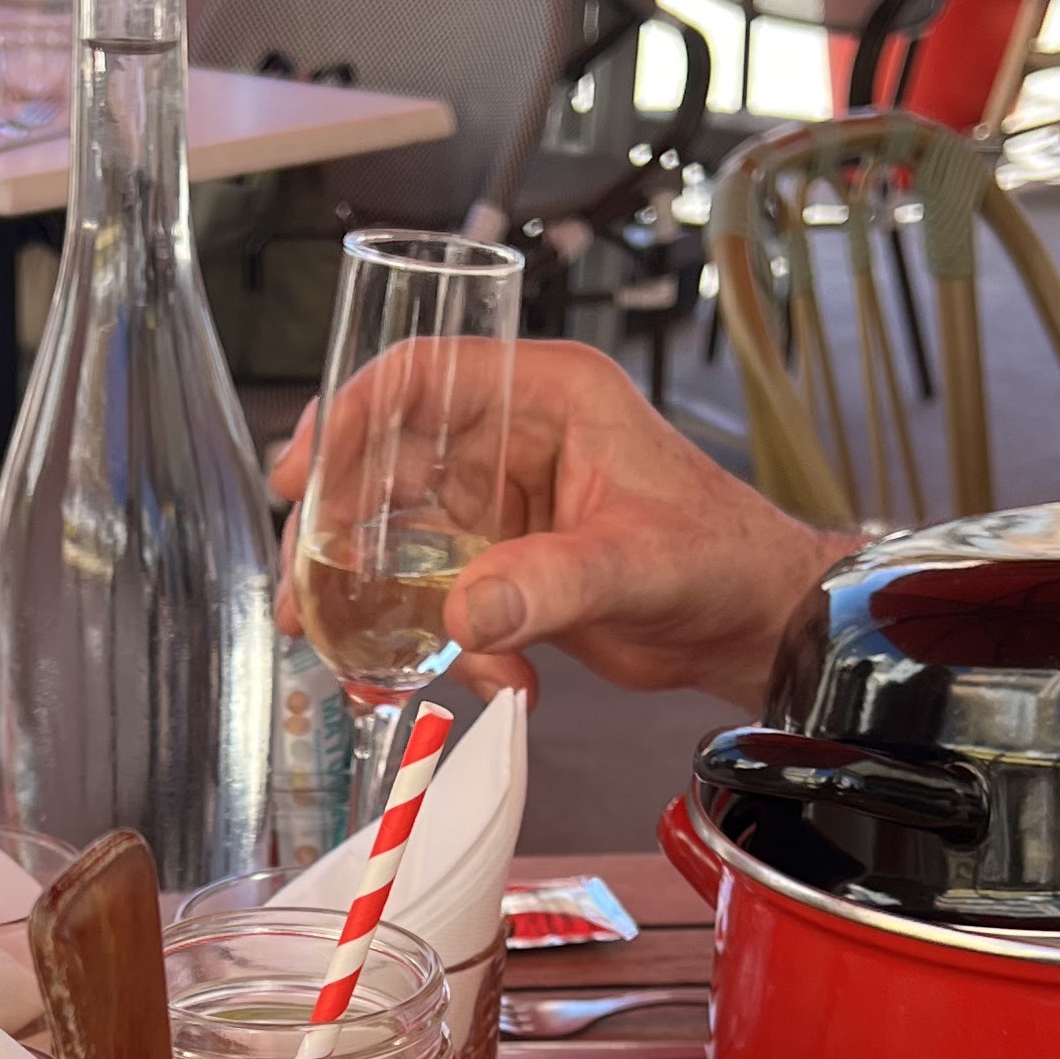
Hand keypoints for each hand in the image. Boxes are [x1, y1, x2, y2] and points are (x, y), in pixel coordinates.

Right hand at [271, 341, 828, 709]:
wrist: (756, 626)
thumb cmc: (724, 561)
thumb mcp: (640, 565)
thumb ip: (551, 586)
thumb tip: (466, 614)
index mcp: (548, 396)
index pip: (421, 378)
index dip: (349, 416)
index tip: (305, 475)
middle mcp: (513, 439)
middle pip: (386, 462)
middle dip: (338, 530)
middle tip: (304, 594)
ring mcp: (502, 504)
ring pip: (399, 535)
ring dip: (371, 597)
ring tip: (352, 656)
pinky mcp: (504, 563)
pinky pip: (436, 593)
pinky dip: (440, 643)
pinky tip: (485, 680)